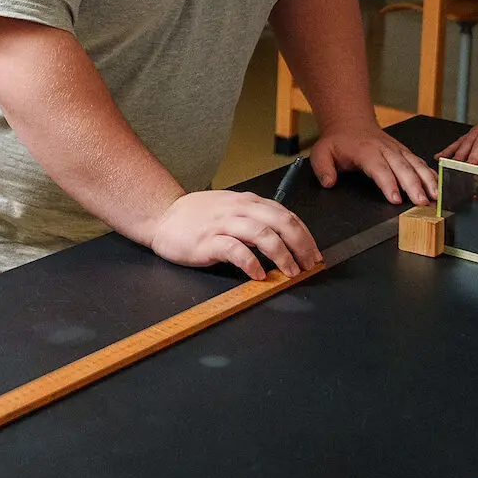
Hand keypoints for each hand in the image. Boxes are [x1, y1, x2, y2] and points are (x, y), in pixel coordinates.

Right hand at [150, 190, 322, 280]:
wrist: (162, 215)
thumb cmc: (198, 215)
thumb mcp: (231, 208)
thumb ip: (255, 217)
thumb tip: (285, 237)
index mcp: (248, 202)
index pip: (286, 215)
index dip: (305, 235)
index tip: (314, 253)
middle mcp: (239, 209)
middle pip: (280, 222)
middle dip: (300, 245)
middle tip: (309, 265)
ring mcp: (223, 224)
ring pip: (263, 235)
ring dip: (282, 255)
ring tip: (290, 272)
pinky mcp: (208, 241)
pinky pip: (235, 250)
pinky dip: (251, 263)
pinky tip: (259, 275)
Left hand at [311, 125, 436, 205]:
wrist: (350, 122)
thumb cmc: (338, 141)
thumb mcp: (321, 152)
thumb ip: (323, 169)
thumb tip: (329, 182)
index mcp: (366, 151)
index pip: (379, 168)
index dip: (388, 183)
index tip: (396, 199)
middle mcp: (385, 149)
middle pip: (403, 168)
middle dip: (414, 185)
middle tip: (422, 202)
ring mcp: (397, 150)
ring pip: (415, 164)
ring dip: (427, 180)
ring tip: (436, 196)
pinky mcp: (404, 152)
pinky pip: (420, 162)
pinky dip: (431, 174)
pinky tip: (439, 186)